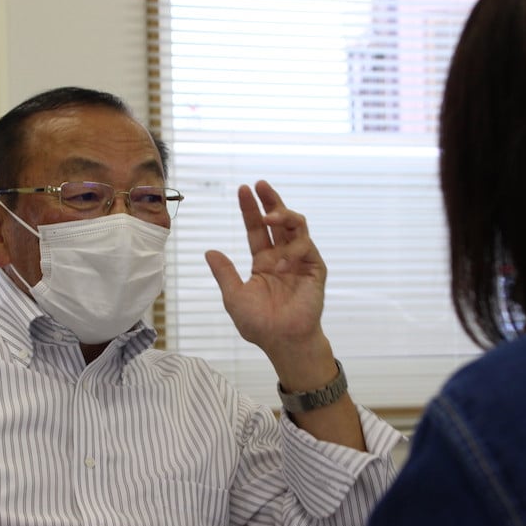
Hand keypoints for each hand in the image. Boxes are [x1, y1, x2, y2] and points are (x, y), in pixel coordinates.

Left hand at [204, 180, 331, 381]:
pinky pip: (307, 249)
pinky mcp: (316, 269)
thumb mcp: (234, 296)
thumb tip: (209, 251)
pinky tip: (280, 265)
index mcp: (263, 262)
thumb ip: (224, 273)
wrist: (282, 341)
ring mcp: (301, 262)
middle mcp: (282, 257)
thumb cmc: (259, 324)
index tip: (243, 190)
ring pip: (297, 227)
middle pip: (279, 221)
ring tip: (269, 216)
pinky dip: (292, 252)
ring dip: (283, 216)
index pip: (257, 230)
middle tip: (260, 184)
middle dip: (271, 200)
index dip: (251, 210)